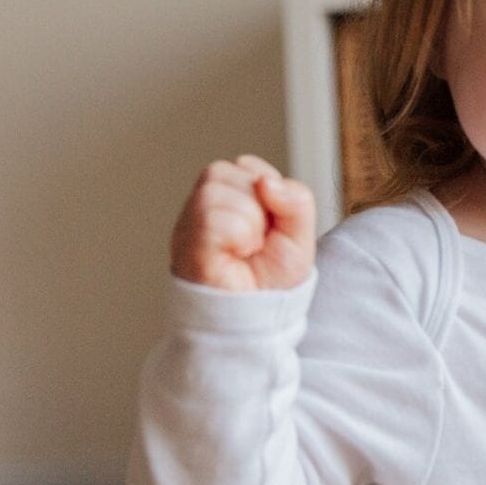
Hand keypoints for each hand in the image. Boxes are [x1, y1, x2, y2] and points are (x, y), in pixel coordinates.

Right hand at [169, 155, 315, 290]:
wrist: (259, 319)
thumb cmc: (272, 278)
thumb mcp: (300, 233)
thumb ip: (296, 199)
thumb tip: (266, 181)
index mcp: (228, 196)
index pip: (247, 166)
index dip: (269, 193)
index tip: (269, 226)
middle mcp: (203, 206)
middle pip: (229, 171)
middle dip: (258, 207)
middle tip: (258, 241)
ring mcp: (189, 223)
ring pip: (215, 191)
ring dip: (248, 223)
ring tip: (246, 249)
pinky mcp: (185, 244)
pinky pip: (213, 219)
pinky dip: (238, 237)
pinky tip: (235, 256)